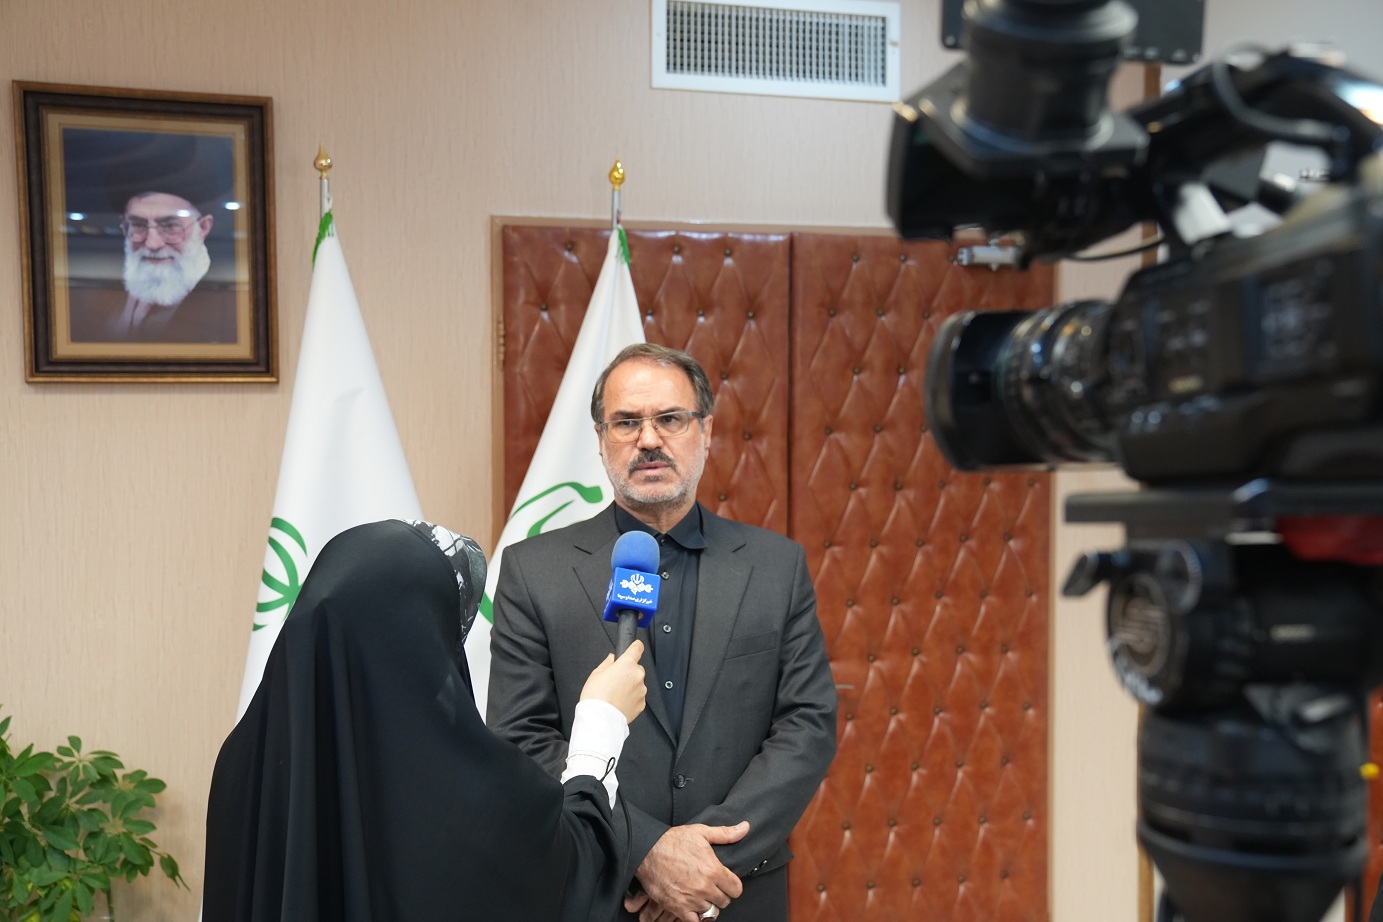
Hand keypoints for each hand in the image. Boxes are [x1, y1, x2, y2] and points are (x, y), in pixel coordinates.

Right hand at [579, 639, 646, 722]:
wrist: (600, 719)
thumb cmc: (596, 697)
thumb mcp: (596, 674)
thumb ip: (607, 663)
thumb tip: (612, 658)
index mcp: (627, 664)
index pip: (637, 648)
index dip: (635, 646)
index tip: (634, 646)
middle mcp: (637, 675)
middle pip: (636, 668)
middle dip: (628, 672)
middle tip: (614, 680)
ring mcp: (641, 690)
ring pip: (637, 683)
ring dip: (630, 686)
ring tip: (615, 694)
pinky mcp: (642, 704)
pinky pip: (637, 696)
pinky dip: (631, 698)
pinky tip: (619, 702)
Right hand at [627, 822, 749, 921]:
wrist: (647, 850)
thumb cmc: (673, 840)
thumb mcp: (701, 832)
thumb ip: (726, 834)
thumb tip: (745, 827)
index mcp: (713, 870)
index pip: (736, 889)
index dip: (732, 886)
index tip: (726, 882)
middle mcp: (705, 887)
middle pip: (724, 901)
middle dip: (720, 895)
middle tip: (712, 887)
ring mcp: (691, 899)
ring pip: (711, 912)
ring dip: (708, 905)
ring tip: (702, 896)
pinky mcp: (677, 908)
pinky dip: (696, 918)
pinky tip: (693, 908)